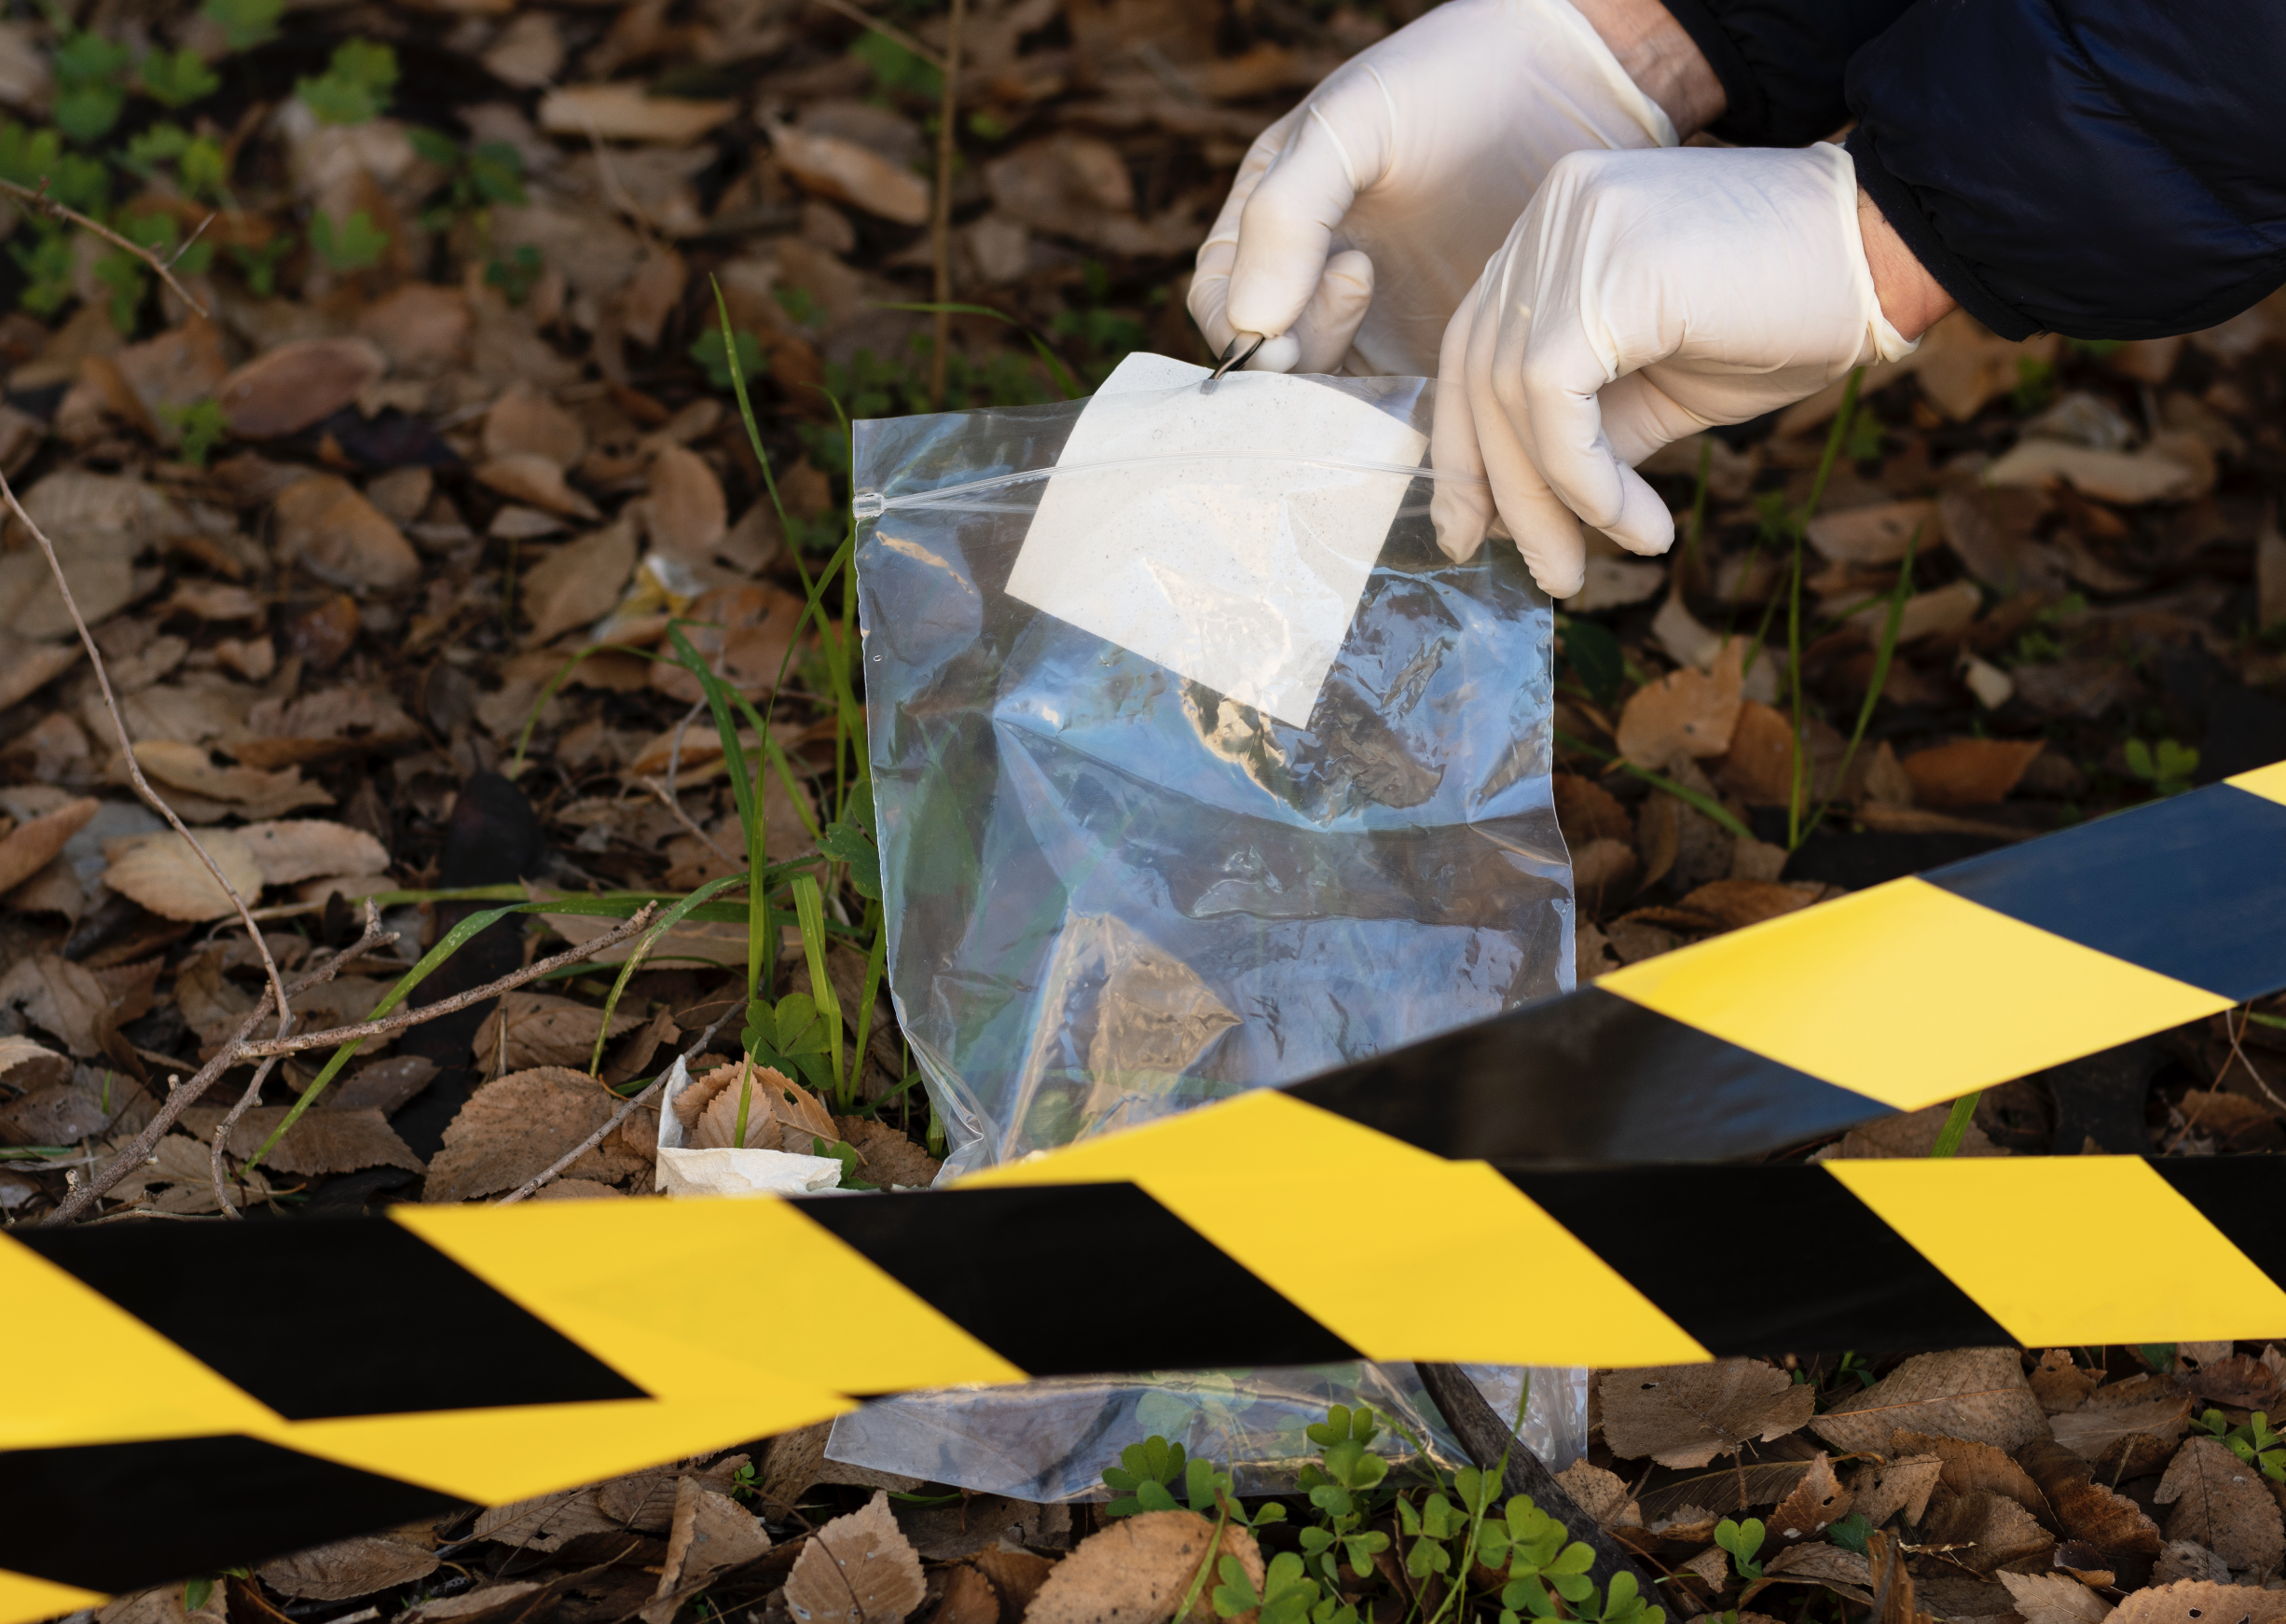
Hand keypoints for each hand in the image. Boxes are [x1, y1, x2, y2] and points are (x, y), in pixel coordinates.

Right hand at [1186, 0, 1681, 379]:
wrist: (1573, 82)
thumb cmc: (1452, 82)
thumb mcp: (1353, 123)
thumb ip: (1288, 213)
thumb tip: (1250, 324)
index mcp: (1269, 222)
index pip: (1220, 304)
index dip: (1242, 330)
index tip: (1291, 322)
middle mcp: (1311, 281)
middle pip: (1269, 364)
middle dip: (1297, 356)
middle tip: (1361, 285)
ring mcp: (1375, 323)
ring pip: (1329, 396)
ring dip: (1348, 388)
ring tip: (1399, 302)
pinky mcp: (1435, 353)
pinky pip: (1398, 406)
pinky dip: (1402, 406)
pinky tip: (1435, 360)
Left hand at [1429, 143, 1919, 596]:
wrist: (1889, 251)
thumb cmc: (1784, 315)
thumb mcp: (1658, 386)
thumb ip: (1582, 429)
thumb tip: (1517, 512)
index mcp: (1551, 229)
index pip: (1474, 348)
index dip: (1464, 448)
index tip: (1474, 531)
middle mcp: (1549, 215)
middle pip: (1482, 375)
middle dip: (1501, 492)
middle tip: (1545, 576)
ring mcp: (1574, 231)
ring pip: (1511, 396)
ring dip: (1550, 504)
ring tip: (1590, 566)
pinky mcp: (1608, 271)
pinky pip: (1555, 401)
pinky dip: (1585, 481)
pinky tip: (1636, 524)